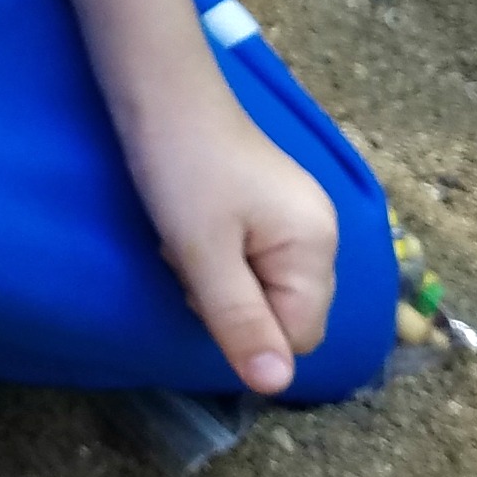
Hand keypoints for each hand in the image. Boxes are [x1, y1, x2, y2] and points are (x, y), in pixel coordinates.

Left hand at [119, 66, 338, 395]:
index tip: (202, 291)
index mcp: (317, 247)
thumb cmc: (181, 169)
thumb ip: (242, 322)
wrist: (157, 89)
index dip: (248, 330)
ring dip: (215, 277)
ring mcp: (294, 215)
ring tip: (183, 238)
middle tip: (190, 260)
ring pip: (258, 286)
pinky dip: (213, 253)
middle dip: (230, 302)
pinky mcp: (265, 203)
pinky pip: (246, 256)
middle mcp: (319, 232)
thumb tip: (276, 387)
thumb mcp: (204, 255)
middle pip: (283, 311)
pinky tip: (186, 224)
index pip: (299, 336)